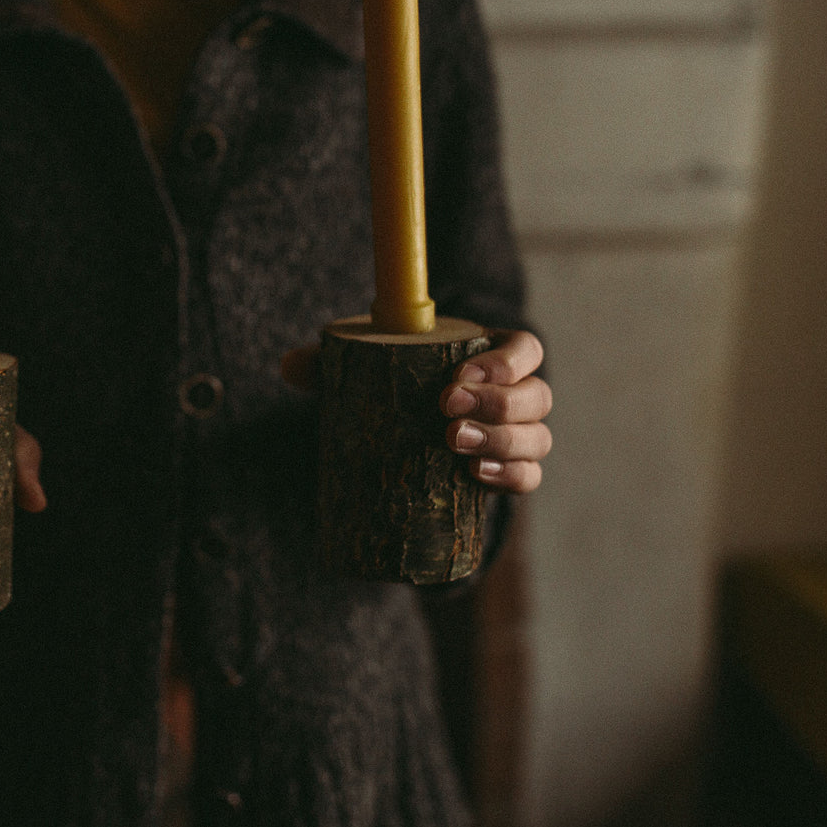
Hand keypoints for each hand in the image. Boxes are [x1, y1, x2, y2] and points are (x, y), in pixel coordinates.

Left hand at [280, 328, 552, 494]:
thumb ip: (329, 363)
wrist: (403, 443)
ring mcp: (516, 438)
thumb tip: (289, 367)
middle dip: (497, 403)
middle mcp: (515, 396)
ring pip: (537, 438)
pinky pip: (527, 478)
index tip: (458, 375)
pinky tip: (475, 476)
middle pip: (537, 395)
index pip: (524, 348)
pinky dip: (509, 477)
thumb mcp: (364, 372)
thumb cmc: (393, 389)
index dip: (505, 360)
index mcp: (492, 358)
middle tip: (445, 410)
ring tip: (451, 443)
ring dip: (502, 441)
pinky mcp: (505, 475)